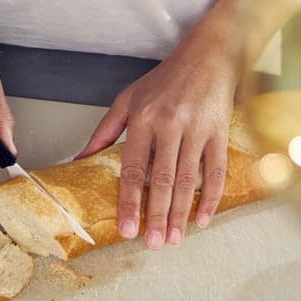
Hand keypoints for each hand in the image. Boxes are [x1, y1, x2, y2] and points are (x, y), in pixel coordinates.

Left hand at [74, 33, 237, 248]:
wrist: (208, 56)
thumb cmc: (165, 79)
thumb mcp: (128, 98)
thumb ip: (104, 131)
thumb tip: (80, 160)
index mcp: (143, 117)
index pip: (133, 167)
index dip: (129, 200)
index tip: (127, 228)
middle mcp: (169, 124)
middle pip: (161, 179)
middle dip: (156, 215)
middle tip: (152, 244)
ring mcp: (197, 129)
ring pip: (188, 179)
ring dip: (181, 213)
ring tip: (174, 239)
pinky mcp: (219, 132)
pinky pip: (216, 171)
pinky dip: (210, 197)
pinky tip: (202, 218)